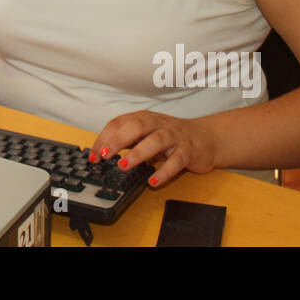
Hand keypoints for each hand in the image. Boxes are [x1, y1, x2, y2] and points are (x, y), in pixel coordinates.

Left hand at [88, 111, 219, 187]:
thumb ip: (126, 141)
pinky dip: (164, 171)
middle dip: (118, 140)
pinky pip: (176, 161)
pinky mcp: (188, 151)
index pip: (120, 123)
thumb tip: (100, 154)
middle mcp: (158, 124)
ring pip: (156, 140)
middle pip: (137, 126)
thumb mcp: (146, 134)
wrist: (206, 137)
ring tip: (124, 166)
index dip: (104, 138)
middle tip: (104, 155)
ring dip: (138, 153)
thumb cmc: (170, 137)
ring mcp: (174, 136)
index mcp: (144, 118)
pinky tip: (153, 181)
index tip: (93, 155)